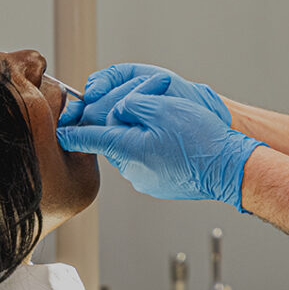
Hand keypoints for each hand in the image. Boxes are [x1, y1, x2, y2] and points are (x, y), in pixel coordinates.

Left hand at [57, 75, 263, 209]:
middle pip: (114, 139)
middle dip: (123, 122)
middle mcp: (132, 168)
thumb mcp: (162, 107)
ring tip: (170, 128)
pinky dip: (154, 149)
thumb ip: (130, 105)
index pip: (91, 138)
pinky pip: (146, 160)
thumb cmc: (200, 137)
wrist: (229, 167)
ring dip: (141, 135)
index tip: (59, 130)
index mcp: (129, 148)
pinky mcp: (158, 184)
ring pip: (131, 149)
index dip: (73, 131)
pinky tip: (174, 143)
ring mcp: (145, 179)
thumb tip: (117, 112)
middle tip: (149, 110)